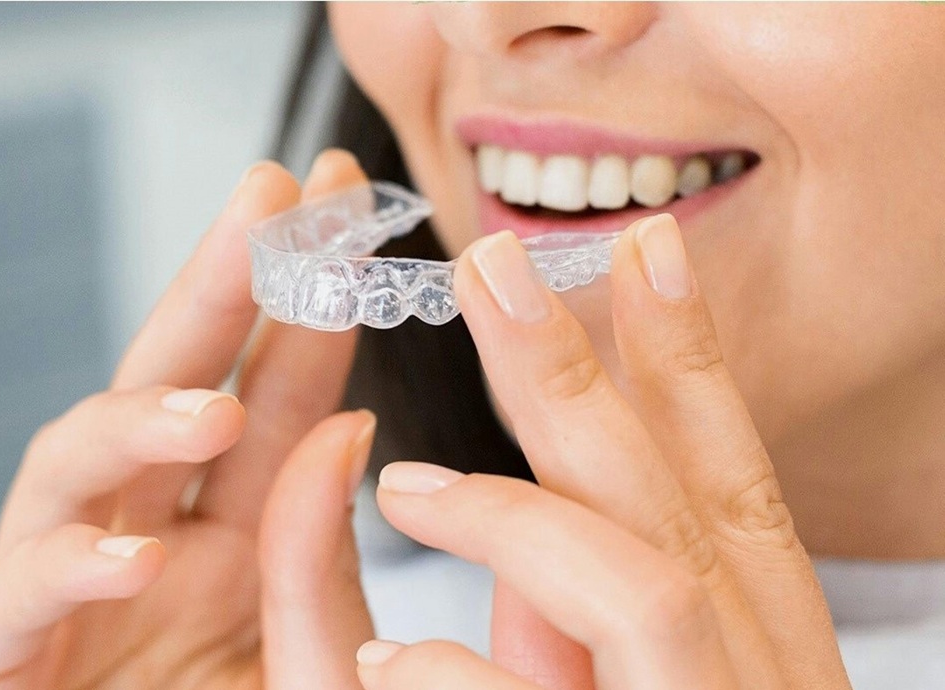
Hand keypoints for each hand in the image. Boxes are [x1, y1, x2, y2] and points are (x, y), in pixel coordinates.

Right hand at [0, 150, 376, 689]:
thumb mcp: (311, 664)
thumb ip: (324, 560)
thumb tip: (349, 424)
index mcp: (232, 544)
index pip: (274, 397)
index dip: (306, 300)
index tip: (344, 201)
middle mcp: (144, 550)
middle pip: (171, 389)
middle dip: (218, 287)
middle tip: (272, 193)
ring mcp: (63, 605)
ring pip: (70, 472)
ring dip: (134, 425)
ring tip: (208, 409)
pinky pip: (3, 613)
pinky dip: (59, 577)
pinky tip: (126, 559)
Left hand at [357, 215, 851, 688]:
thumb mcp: (631, 689)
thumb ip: (579, 609)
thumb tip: (515, 495)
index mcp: (761, 640)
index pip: (733, 475)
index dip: (691, 356)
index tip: (647, 247)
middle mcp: (760, 671)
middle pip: (681, 495)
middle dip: (580, 372)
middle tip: (494, 267)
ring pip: (644, 583)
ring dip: (512, 516)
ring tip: (403, 486)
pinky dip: (451, 668)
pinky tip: (386, 662)